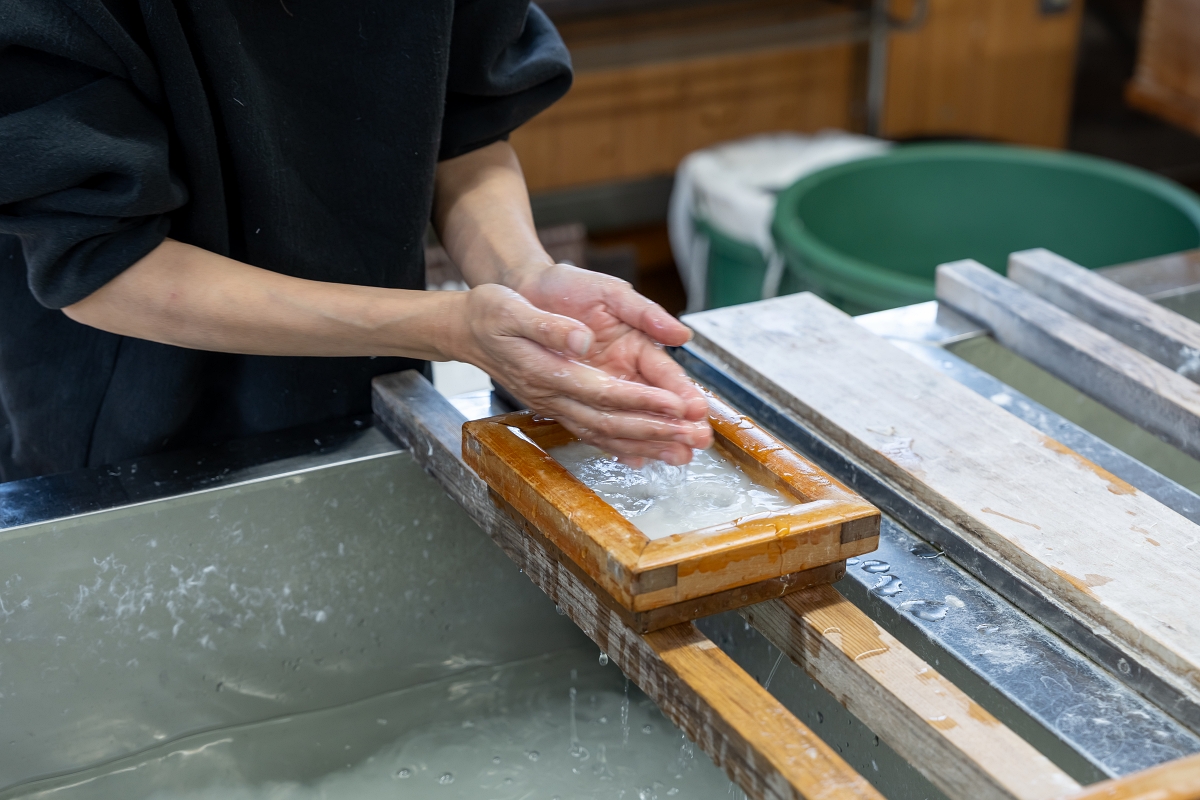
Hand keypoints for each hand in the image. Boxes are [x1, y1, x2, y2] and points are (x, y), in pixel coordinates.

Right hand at [451, 279, 711, 464]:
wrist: (465, 329)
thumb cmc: (490, 313)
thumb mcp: (511, 309)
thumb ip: (548, 326)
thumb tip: (580, 339)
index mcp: (549, 372)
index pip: (604, 392)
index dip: (643, 401)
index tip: (677, 406)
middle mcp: (553, 396)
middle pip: (611, 422)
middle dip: (656, 432)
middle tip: (694, 439)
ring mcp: (554, 406)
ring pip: (605, 434)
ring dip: (645, 446)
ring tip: (682, 455)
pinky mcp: (557, 406)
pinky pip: (592, 433)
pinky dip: (619, 448)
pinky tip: (643, 458)